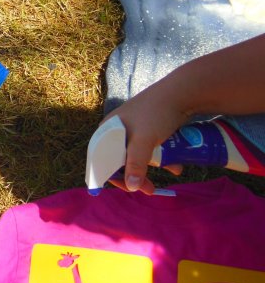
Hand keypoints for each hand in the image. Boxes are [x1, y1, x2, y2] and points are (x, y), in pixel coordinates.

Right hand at [104, 78, 189, 194]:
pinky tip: (175, 164)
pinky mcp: (148, 130)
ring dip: (152, 168)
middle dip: (136, 176)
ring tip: (170, 173)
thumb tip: (131, 188)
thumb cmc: (156, 114)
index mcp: (108, 130)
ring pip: (137, 156)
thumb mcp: (143, 140)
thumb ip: (136, 164)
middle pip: (120, 160)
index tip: (129, 188)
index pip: (100, 159)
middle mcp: (117, 130)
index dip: (111, 176)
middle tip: (151, 189)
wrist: (181, 93)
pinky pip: (149, 150)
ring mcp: (133, 130)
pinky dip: (161, 159)